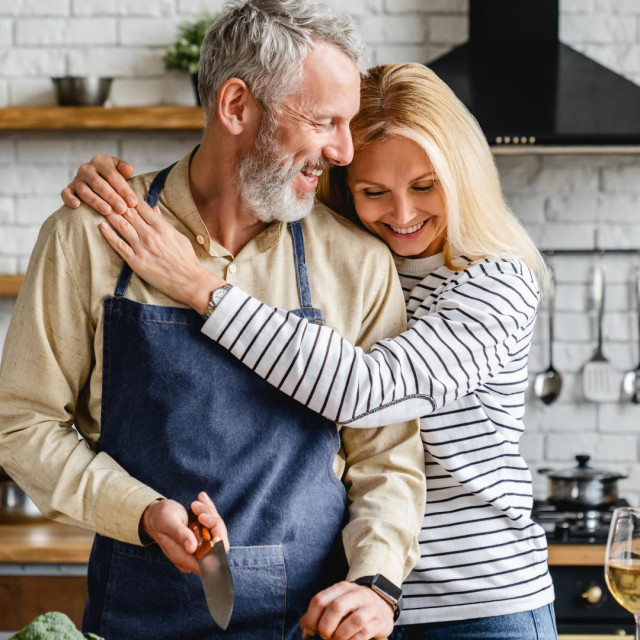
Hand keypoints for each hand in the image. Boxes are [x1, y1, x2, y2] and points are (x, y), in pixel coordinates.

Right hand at [61, 154, 137, 214]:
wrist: (98, 179)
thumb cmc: (113, 177)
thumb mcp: (120, 169)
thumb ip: (124, 169)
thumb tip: (129, 170)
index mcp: (100, 161)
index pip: (112, 175)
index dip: (123, 189)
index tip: (133, 202)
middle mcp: (86, 169)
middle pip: (99, 184)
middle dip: (112, 197)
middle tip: (122, 209)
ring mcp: (76, 179)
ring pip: (84, 190)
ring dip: (96, 201)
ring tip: (107, 211)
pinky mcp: (69, 188)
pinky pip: (66, 193)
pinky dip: (69, 199)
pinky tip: (77, 206)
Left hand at [98, 201, 225, 312]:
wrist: (189, 281)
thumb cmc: (187, 260)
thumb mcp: (179, 236)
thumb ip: (164, 222)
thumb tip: (154, 209)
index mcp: (162, 227)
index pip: (142, 207)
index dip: (130, 197)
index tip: (121, 191)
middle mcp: (150, 235)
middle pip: (129, 214)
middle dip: (117, 203)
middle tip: (106, 195)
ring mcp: (142, 248)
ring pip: (122, 226)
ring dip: (110, 215)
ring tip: (101, 207)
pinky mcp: (136, 261)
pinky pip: (119, 245)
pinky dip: (109, 234)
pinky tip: (102, 226)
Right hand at [142, 492, 229, 574]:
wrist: (156, 514)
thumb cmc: (159, 518)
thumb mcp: (168, 522)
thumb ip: (180, 534)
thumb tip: (192, 548)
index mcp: (183, 558)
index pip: (208, 562)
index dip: (217, 551)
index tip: (215, 535)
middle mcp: (194, 554)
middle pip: (219, 544)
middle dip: (213, 522)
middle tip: (196, 507)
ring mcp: (201, 544)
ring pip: (218, 530)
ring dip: (210, 512)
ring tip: (194, 504)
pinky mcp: (204, 534)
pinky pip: (215, 522)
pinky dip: (210, 509)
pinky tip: (201, 498)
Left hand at [300, 582, 394, 639]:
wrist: (381, 605)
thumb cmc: (353, 607)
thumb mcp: (337, 602)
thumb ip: (320, 614)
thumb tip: (305, 631)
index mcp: (341, 588)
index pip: (320, 600)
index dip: (311, 618)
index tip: (310, 630)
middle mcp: (356, 594)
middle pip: (336, 607)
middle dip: (326, 626)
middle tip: (324, 636)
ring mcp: (369, 606)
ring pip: (354, 620)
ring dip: (340, 635)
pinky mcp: (378, 620)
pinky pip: (365, 632)